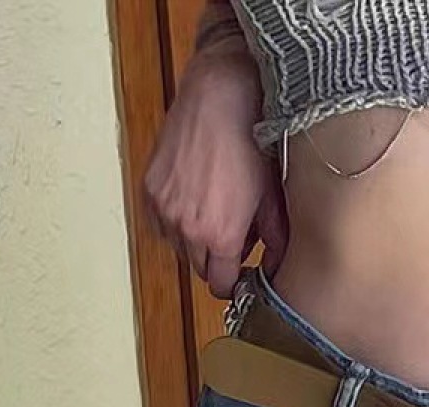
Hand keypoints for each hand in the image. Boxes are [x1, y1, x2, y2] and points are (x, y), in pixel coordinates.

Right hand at [144, 52, 285, 297]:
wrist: (221, 98)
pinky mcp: (150, 189)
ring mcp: (165, 209)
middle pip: (199, 268)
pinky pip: (160, 223)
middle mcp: (187, 228)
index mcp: (221, 237)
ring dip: (195, 240)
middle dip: (217, 259)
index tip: (239, 274)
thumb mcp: (272, 199)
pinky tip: (194, 200)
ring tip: (214, 211)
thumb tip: (278, 270)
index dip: (232, 282)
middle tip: (234, 235)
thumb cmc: (252, 144)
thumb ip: (277, 242)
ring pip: (179, 247)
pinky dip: (175, 221)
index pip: (220, 285)